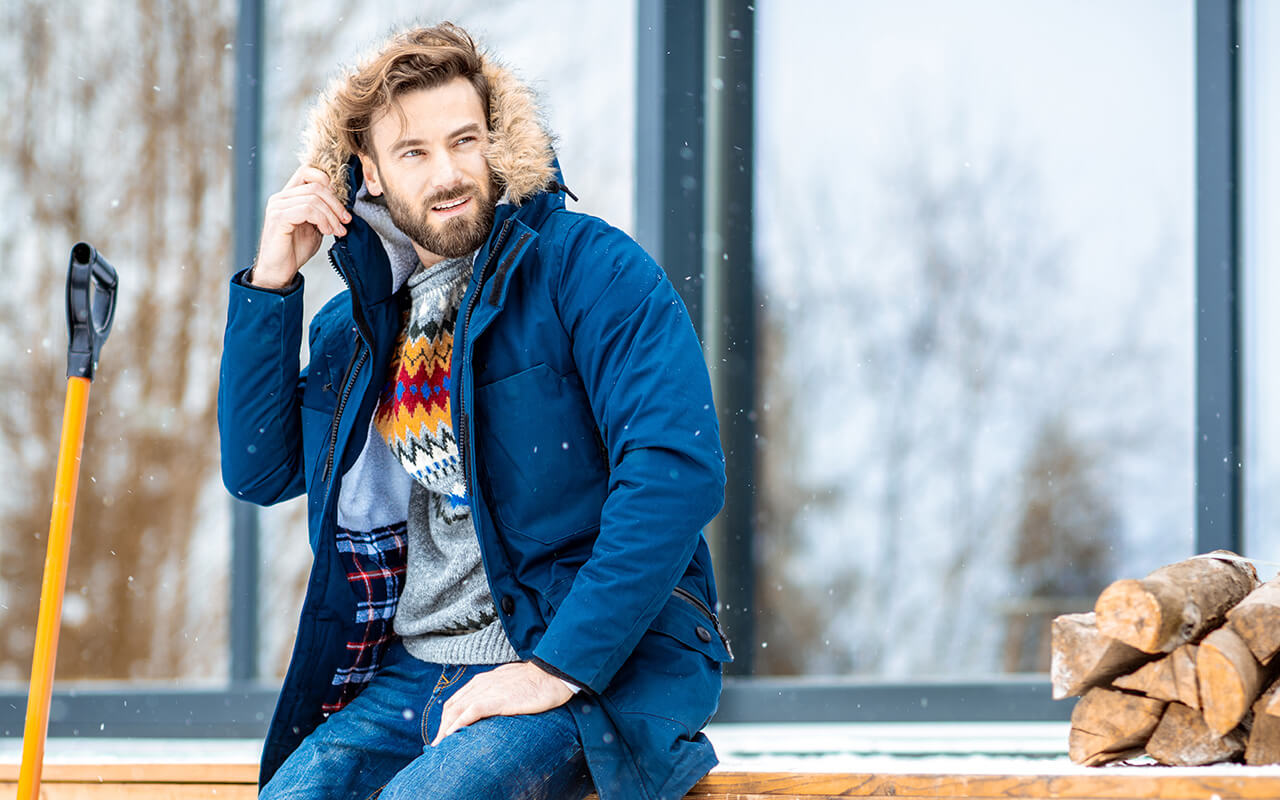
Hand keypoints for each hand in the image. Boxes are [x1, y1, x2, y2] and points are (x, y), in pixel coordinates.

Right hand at [252, 165, 350, 288]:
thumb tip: (342, 204)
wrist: (280, 271)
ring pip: (314, 198)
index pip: (308, 172)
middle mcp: (281, 197)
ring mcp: (277, 206)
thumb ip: (324, 212)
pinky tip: (325, 232)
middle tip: (345, 222)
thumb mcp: (315, 227)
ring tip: (336, 231)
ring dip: (331, 215)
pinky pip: (306, 209)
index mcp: (289, 195)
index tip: (341, 207)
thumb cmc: (295, 249)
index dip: (329, 183)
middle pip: (316, 185)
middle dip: (336, 204)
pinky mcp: (278, 217)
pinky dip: (322, 219)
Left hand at [431, 662, 573, 745]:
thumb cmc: (536, 681)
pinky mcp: (496, 699)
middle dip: (442, 728)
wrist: (553, 674)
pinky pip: (470, 713)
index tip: (445, 735)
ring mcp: (487, 691)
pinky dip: (458, 725)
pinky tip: (453, 737)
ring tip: (441, 747)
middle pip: (452, 707)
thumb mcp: (510, 685)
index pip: (456, 701)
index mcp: (482, 681)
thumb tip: (491, 709)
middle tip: (439, 746)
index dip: (447, 719)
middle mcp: (480, 684)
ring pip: (456, 710)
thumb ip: (497, 694)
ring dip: (445, 730)